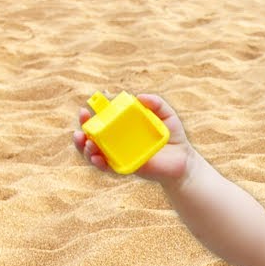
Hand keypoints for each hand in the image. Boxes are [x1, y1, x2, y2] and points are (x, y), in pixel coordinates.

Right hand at [73, 93, 192, 181]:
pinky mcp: (126, 168)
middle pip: (91, 139)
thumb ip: (156, 103)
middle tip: (80, 130)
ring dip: (86, 150)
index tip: (85, 110)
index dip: (88, 118)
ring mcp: (120, 156)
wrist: (184, 160)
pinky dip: (100, 163)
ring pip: (95, 154)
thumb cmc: (173, 136)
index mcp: (121, 128)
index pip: (99, 122)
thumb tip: (139, 97)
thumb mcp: (167, 115)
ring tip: (88, 144)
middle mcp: (117, 142)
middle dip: (81, 135)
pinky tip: (97, 158)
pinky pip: (109, 167)